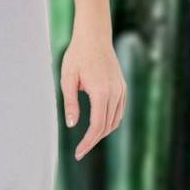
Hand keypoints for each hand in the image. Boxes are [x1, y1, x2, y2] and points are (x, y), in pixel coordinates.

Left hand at [60, 29, 126, 159]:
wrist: (94, 36)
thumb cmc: (77, 55)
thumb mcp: (67, 79)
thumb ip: (70, 103)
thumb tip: (72, 125)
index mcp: (101, 92)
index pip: (97, 126)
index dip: (88, 142)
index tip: (79, 153)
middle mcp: (115, 92)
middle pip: (107, 126)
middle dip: (93, 140)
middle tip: (80, 151)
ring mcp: (121, 90)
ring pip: (115, 120)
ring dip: (102, 132)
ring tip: (87, 140)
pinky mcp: (122, 87)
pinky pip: (119, 111)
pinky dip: (109, 121)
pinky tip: (98, 125)